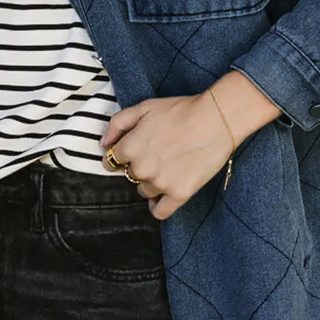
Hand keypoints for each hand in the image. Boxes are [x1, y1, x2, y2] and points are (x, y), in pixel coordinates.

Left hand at [98, 94, 233, 219]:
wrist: (216, 120)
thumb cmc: (181, 110)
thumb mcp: (144, 107)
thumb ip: (118, 124)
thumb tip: (104, 144)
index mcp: (130, 148)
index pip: (113, 161)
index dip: (124, 155)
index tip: (135, 151)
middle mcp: (142, 169)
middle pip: (130, 176)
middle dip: (139, 166)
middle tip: (158, 154)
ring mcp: (160, 183)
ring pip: (144, 191)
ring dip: (151, 183)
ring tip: (168, 167)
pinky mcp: (179, 194)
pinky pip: (160, 211)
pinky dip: (157, 207)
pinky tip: (161, 199)